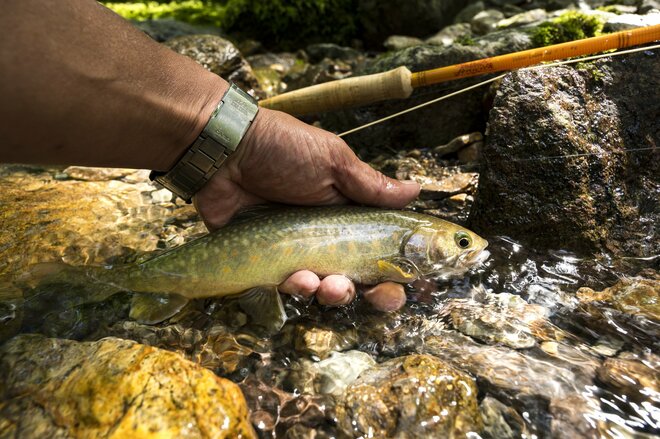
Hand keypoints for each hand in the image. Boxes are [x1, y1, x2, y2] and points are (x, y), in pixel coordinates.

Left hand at [193, 108, 419, 310]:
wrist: (225, 149)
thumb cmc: (283, 149)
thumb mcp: (333, 162)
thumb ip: (371, 186)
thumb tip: (416, 190)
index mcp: (345, 214)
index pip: (376, 250)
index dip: (392, 272)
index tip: (402, 284)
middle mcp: (321, 237)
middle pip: (351, 277)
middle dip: (365, 291)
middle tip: (373, 295)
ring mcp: (292, 250)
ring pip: (319, 287)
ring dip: (331, 292)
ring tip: (329, 285)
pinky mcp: (262, 260)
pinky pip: (281, 285)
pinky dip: (294, 288)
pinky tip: (297, 279)